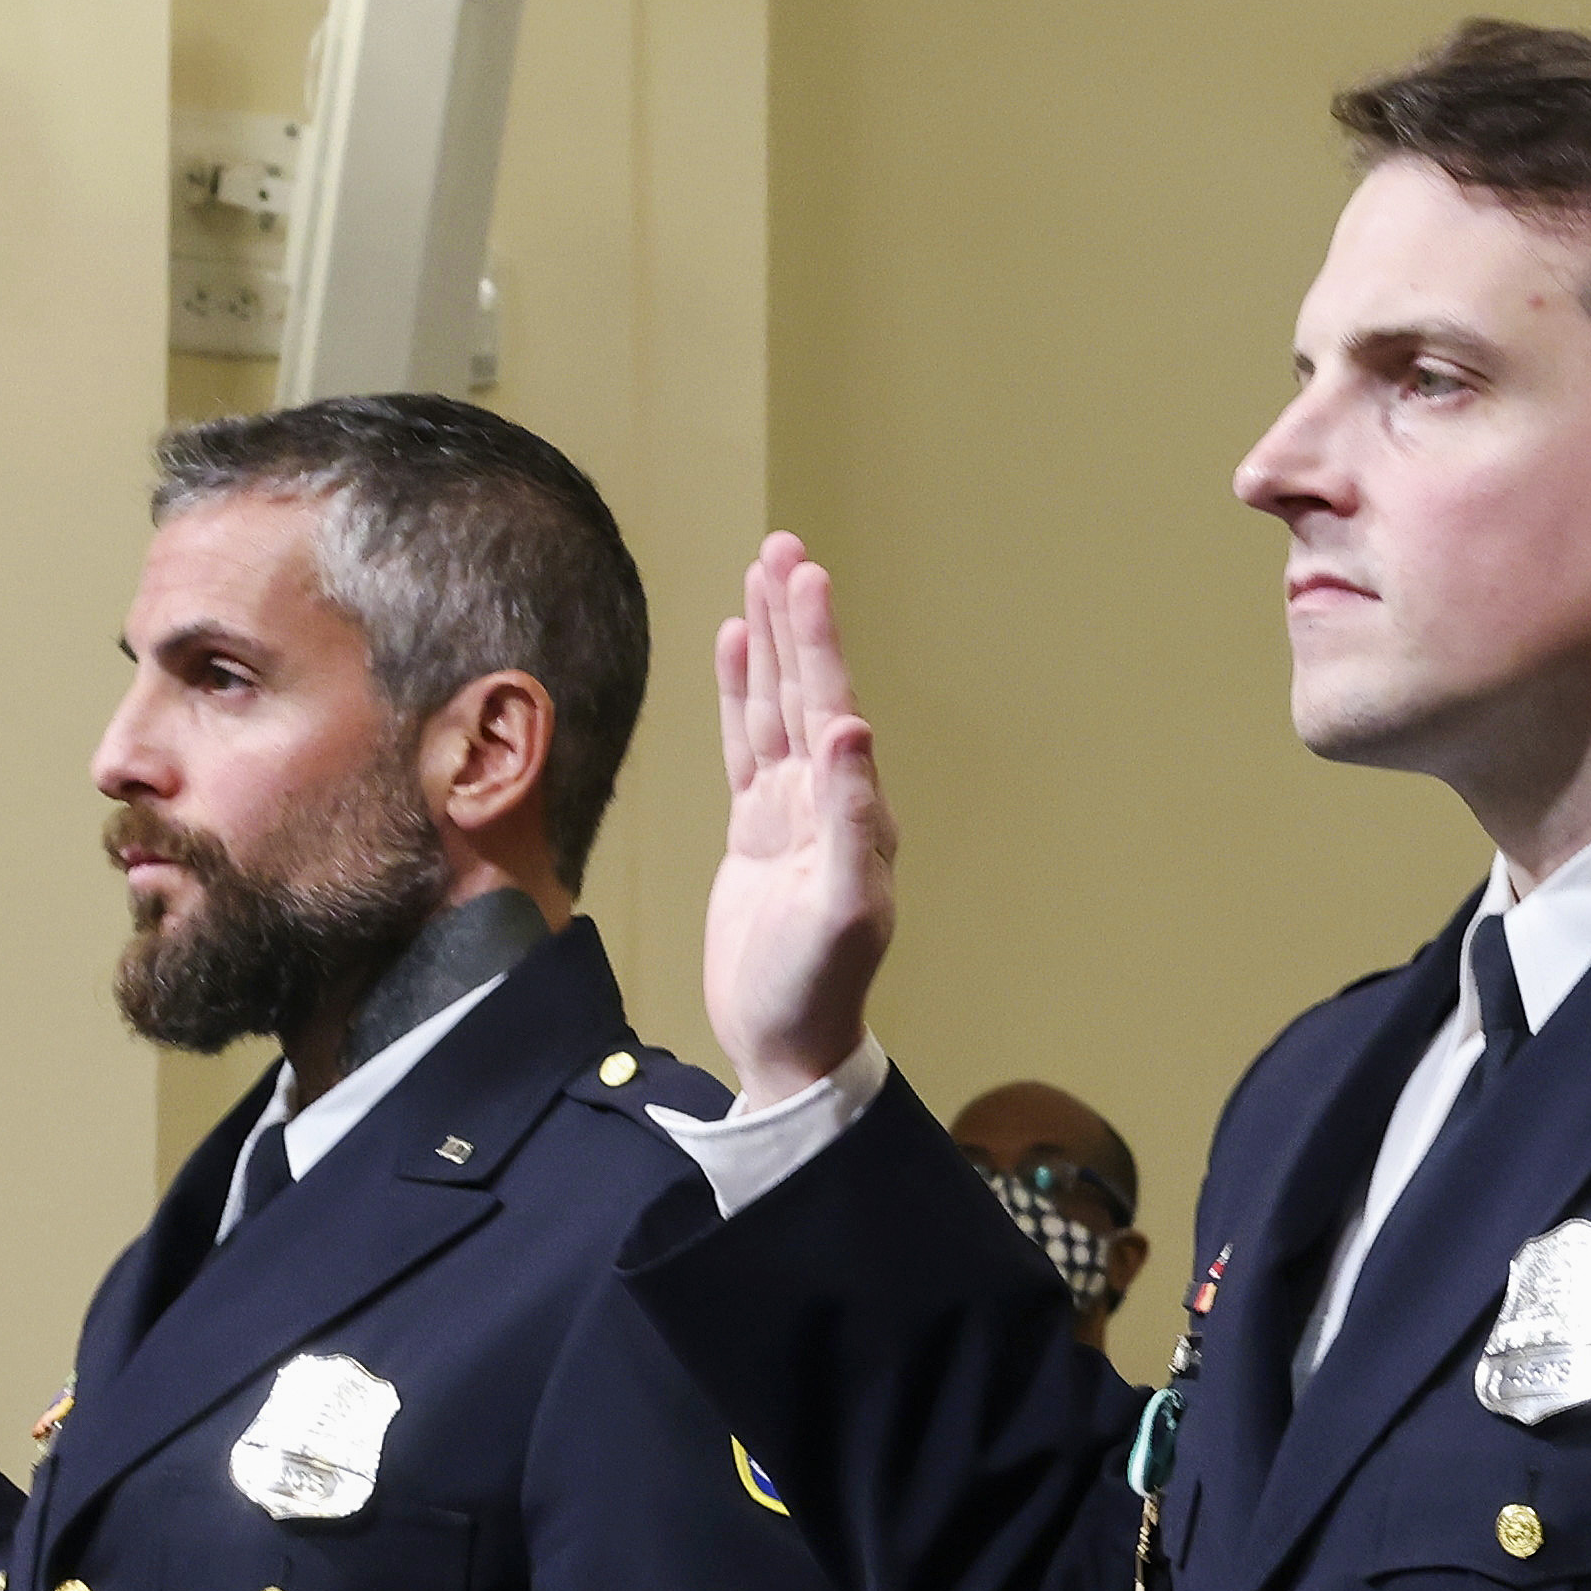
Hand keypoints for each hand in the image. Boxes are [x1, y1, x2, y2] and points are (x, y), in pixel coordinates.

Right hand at [701, 534, 900, 1111]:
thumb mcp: (840, 908)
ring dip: (769, 644)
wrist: (785, 1043)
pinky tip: (737, 651)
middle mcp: (828, 799)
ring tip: (761, 575)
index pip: (831, 705)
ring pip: (775, 707)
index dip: (815, 641)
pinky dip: (740, 695)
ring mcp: (790, 812)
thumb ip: (850, 819)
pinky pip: (746, 746)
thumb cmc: (815, 987)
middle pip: (805, 690)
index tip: (804, 575)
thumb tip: (850, 731)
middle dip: (794, 620)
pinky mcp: (756, 831)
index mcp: (854, 810)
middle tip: (783, 547)